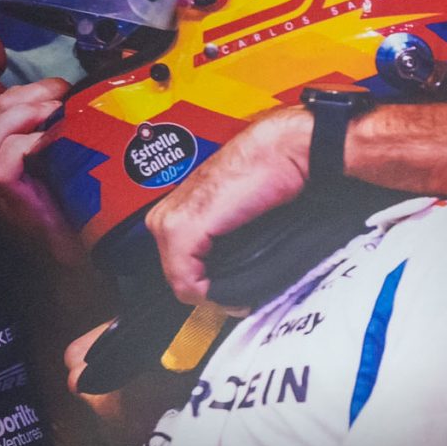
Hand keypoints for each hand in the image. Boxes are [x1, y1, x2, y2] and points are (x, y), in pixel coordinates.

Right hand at [0, 80, 83, 265]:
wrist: (68, 247)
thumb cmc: (61, 198)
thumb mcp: (47, 154)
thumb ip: (42, 127)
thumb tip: (66, 95)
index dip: (26, 91)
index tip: (60, 89)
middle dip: (28, 97)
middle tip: (63, 98)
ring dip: (24, 117)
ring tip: (57, 115)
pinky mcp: (0, 194)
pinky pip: (5, 158)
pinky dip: (30, 143)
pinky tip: (54, 141)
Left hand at [143, 106, 313, 305]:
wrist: (282, 152)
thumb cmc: (269, 177)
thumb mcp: (241, 219)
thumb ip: (229, 246)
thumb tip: (235, 287)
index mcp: (176, 212)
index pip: (181, 268)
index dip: (210, 286)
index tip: (236, 293)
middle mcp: (165, 217)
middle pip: (180, 277)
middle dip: (213, 290)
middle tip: (241, 293)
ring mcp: (169, 223)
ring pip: (182, 282)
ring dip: (215, 292)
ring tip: (241, 289)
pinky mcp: (181, 229)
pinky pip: (186, 282)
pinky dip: (211, 293)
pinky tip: (234, 290)